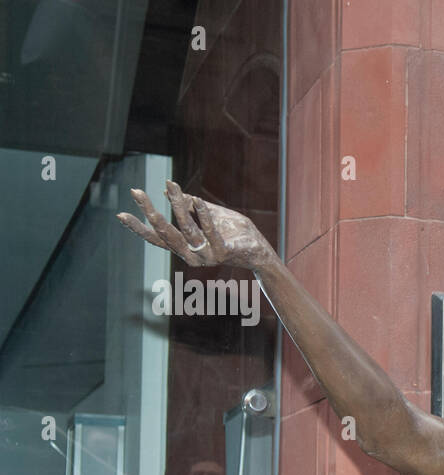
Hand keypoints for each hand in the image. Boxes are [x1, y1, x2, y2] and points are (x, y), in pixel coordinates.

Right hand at [117, 180, 275, 270]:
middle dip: (149, 211)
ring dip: (178, 205)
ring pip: (186, 229)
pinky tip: (197, 198)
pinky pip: (210, 231)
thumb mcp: (210, 214)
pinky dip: (204, 214)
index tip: (120, 214)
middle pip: (164, 233)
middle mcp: (191, 254)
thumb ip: (191, 205)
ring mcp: (206, 256)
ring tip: (170, 185)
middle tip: (136, 191)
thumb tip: (168, 190)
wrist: (261, 251)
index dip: (138, 227)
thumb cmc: (235, 233)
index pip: (157, 238)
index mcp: (185, 247)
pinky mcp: (222, 253)